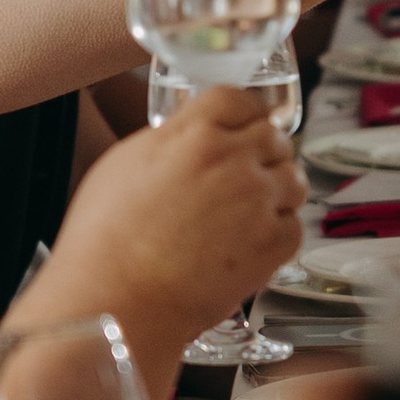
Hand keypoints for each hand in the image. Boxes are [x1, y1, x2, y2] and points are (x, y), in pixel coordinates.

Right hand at [37, 91, 304, 378]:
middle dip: (261, 153)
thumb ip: (170, 138)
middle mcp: (233, 160)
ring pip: (292, 178)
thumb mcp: (125, 163)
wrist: (116, 300)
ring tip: (246, 215)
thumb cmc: (104, 241)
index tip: (245, 124)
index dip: (244, 113)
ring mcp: (258, 200)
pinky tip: (249, 245)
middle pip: (272, 136)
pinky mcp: (274, 242)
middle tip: (243, 178)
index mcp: (195, 133)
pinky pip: (295, 224)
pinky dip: (278, 233)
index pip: (239, 99)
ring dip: (276, 191)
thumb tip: (193, 133)